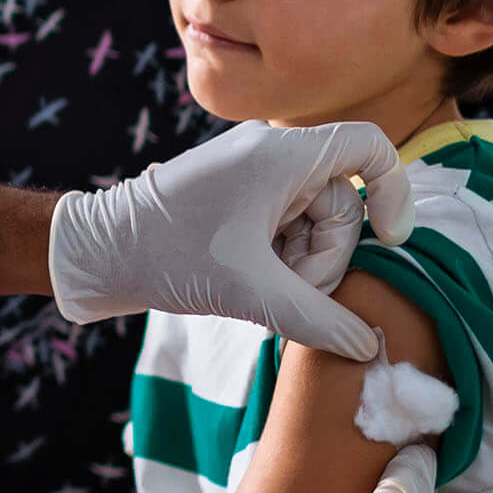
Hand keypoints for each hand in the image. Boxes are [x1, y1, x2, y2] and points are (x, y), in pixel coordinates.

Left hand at [48, 121, 413, 359]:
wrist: (97, 253)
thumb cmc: (168, 256)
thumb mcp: (250, 291)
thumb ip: (316, 319)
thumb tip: (367, 347)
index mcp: (281, 153)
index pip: (369, 145)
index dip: (395, 191)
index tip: (391, 240)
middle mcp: (271, 154)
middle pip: (343, 203)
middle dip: (325, 255)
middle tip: (286, 288)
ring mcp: (254, 176)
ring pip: (315, 223)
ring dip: (300, 265)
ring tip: (259, 290)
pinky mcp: (239, 200)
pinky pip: (286, 228)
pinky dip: (279, 261)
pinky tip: (250, 284)